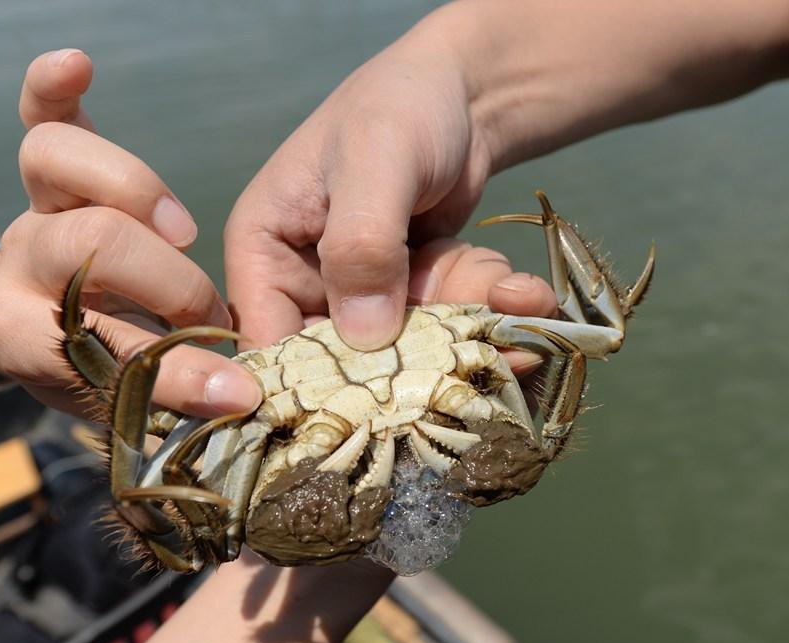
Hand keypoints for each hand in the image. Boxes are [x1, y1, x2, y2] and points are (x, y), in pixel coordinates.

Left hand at [0, 50, 261, 417]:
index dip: (173, 370)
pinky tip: (78, 64)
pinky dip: (54, 88)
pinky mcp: (51, 169)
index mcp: (18, 330)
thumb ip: (171, 390)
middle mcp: (19, 261)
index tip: (236, 388)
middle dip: (167, 280)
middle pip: (86, 241)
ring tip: (180, 232)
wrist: (28, 325)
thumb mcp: (117, 395)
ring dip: (132, 188)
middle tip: (209, 315)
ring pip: (55, 163)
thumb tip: (244, 394)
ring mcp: (35, 208)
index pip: (91, 346)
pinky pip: (42, 116)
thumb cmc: (84, 364)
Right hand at [224, 26, 554, 353]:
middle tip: (475, 353)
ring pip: (410, 348)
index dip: (312, 382)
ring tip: (515, 296)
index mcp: (263, 249)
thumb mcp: (376, 163)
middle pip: (345, 361)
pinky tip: (525, 292)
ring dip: (467, 327)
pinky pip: (447, 326)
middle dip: (416, 358)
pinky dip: (487, 308)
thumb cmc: (401, 107)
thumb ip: (362, 245)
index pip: (267, 341)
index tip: (378, 402)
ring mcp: (361, 294)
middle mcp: (304, 283)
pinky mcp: (410, 296)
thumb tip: (364, 337)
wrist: (466, 93)